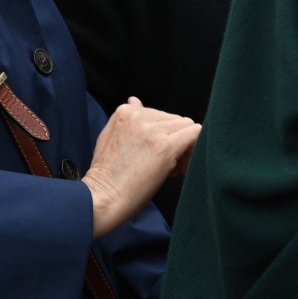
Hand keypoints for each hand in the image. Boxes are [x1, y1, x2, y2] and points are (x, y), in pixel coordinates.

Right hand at [83, 97, 199, 238]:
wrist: (102, 199)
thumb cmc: (107, 176)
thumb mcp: (110, 139)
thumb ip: (128, 120)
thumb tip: (135, 99)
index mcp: (125, 112)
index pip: (160, 115)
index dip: (163, 135)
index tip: (157, 154)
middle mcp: (139, 116)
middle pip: (176, 120)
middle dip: (176, 140)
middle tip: (167, 166)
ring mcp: (152, 130)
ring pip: (187, 127)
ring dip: (184, 147)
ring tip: (170, 169)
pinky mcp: (165, 146)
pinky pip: (195, 134)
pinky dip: (195, 148)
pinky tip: (182, 167)